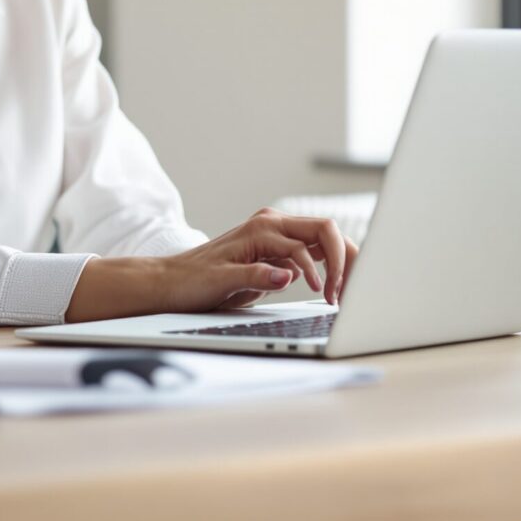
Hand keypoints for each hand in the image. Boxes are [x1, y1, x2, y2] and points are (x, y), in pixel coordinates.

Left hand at [153, 208, 359, 313]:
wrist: (171, 282)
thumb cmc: (192, 281)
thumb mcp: (222, 282)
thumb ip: (256, 277)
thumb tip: (287, 276)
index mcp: (262, 228)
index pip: (314, 240)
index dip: (326, 269)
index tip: (325, 295)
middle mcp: (272, 224)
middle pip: (328, 231)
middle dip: (346, 259)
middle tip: (349, 293)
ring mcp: (276, 235)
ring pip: (325, 240)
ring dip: (341, 263)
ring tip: (344, 293)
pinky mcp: (277, 250)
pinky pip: (314, 252)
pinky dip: (328, 268)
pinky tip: (330, 290)